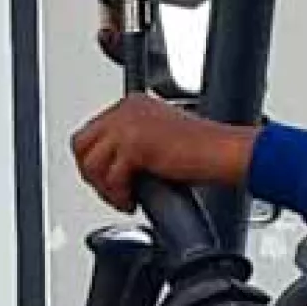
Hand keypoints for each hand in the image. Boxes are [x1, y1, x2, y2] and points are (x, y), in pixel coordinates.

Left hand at [71, 93, 260, 209]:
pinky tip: (132, 200)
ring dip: (105, 188)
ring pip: (92, 164)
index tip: (107, 179)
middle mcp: (126, 110)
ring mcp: (128, 125)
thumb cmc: (200, 150)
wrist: (224, 153)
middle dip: (93, 175)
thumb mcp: (154, 136)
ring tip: (124, 197)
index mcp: (131, 104)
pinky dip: (119, 195)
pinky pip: (111, 179)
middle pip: (82, 146)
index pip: (90, 134)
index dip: (94, 162)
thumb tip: (102, 166)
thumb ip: (127, 142)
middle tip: (112, 191)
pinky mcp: (134, 145)